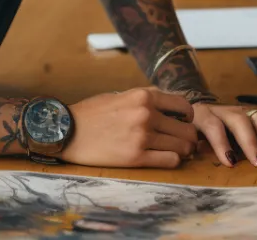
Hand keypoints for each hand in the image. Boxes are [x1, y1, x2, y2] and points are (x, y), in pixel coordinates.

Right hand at [61, 88, 197, 168]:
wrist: (68, 130)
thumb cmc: (93, 112)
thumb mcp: (120, 96)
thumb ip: (144, 99)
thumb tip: (168, 105)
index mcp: (142, 96)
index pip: (183, 106)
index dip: (187, 116)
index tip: (182, 121)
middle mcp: (145, 115)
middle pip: (187, 130)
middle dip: (188, 137)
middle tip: (181, 141)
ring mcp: (142, 137)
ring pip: (183, 147)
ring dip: (183, 150)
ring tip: (174, 150)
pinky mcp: (137, 157)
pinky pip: (170, 161)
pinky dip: (171, 160)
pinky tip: (161, 157)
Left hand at [191, 101, 256, 167]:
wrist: (196, 110)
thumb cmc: (191, 130)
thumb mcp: (185, 136)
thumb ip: (189, 145)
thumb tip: (191, 156)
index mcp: (202, 114)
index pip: (212, 124)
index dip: (221, 143)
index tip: (231, 162)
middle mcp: (223, 110)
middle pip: (239, 120)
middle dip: (251, 141)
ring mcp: (240, 111)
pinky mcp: (252, 115)